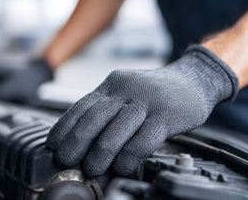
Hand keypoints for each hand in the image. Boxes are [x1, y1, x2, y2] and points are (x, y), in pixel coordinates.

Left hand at [46, 45, 237, 176]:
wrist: (194, 79)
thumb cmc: (156, 93)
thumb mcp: (127, 91)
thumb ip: (108, 110)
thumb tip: (81, 139)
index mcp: (113, 84)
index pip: (81, 106)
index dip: (64, 127)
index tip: (53, 146)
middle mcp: (127, 89)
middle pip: (94, 118)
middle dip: (76, 143)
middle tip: (66, 161)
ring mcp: (147, 101)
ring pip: (116, 130)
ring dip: (100, 154)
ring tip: (92, 169)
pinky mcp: (167, 115)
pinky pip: (143, 141)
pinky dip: (129, 158)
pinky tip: (122, 168)